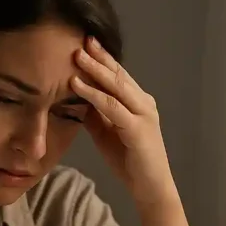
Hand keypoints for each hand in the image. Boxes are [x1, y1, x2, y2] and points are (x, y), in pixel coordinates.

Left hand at [70, 37, 177, 209]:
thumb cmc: (129, 161)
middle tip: (82, 38)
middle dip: (99, 56)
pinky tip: (78, 85)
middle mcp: (143, 103)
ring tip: (76, 55)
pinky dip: (93, 94)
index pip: (118, 76)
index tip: (85, 43)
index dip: (102, 59)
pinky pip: (112, 107)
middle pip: (119, 75)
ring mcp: (143, 114)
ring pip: (116, 86)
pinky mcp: (137, 129)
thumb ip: (96, 114)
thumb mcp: (106, 133)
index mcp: (138, 102)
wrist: (149, 187)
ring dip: (95, 70)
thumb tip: (77, 97)